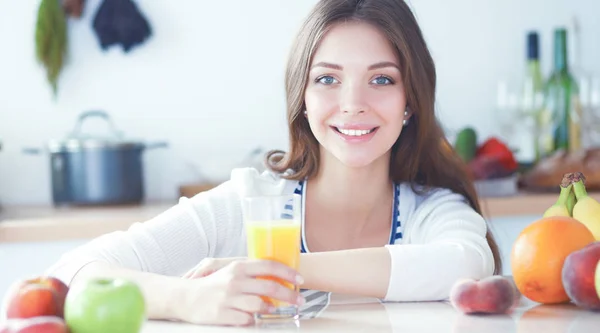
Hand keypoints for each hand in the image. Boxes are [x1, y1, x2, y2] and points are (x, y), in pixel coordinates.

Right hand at [176, 259, 304, 325]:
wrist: (185, 297)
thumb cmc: (212, 285)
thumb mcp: (231, 272)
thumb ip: (251, 273)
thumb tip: (276, 276)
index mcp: (238, 267)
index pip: (269, 266)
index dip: (288, 273)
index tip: (300, 280)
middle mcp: (235, 281)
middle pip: (270, 287)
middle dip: (290, 295)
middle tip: (299, 301)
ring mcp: (228, 298)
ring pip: (260, 305)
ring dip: (272, 309)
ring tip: (275, 310)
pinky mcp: (222, 314)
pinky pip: (246, 320)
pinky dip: (253, 321)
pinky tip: (254, 319)